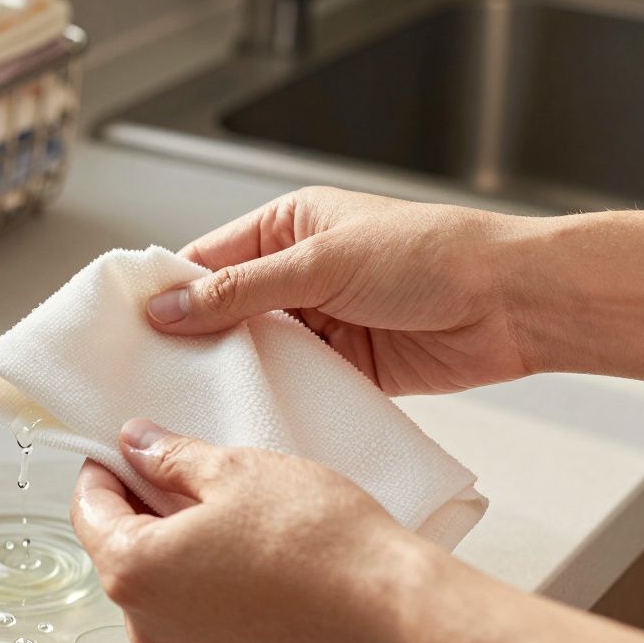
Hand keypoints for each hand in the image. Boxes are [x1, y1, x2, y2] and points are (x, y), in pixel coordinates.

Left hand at [70, 418, 429, 642]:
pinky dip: (203, 565)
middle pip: (118, 544)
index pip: (88, 509)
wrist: (387, 606)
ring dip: (174, 532)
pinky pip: (192, 599)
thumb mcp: (233, 471)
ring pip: (157, 573)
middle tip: (178, 459)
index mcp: (134, 570)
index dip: (104, 466)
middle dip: (141, 498)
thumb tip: (136, 444)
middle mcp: (148, 621)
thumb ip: (170, 456)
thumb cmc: (316, 543)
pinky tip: (243, 536)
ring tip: (222, 495)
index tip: (125, 442)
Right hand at [145, 186, 531, 394]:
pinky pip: (294, 384)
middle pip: (226, 309)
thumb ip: (241, 291)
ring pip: (256, 352)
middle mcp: (299, 273)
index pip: (208, 258)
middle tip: (148, 373)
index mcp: (288, 227)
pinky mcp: (345, 366)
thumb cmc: (432, 255)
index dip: (170, 292)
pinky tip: (245, 416)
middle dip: (193, 339)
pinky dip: (272, 398)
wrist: (513, 304)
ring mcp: (322, 321)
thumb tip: (169, 308)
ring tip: (188, 401)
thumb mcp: (321, 263)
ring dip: (232, 373)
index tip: (130, 326)